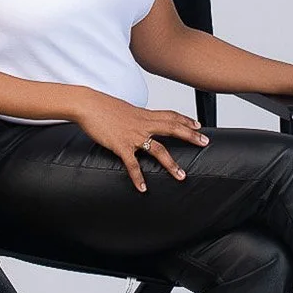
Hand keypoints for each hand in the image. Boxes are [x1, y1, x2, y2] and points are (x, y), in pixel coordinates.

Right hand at [72, 94, 209, 192]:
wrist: (88, 104)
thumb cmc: (102, 106)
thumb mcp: (124, 109)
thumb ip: (134, 117)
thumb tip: (138, 122)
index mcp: (144, 114)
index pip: (170, 115)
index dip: (185, 119)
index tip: (198, 124)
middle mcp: (143, 124)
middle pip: (172, 128)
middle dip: (190, 136)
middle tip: (204, 142)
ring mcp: (133, 135)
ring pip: (158, 150)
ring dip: (171, 164)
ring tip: (181, 176)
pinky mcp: (121, 145)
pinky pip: (133, 164)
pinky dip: (138, 177)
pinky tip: (143, 188)